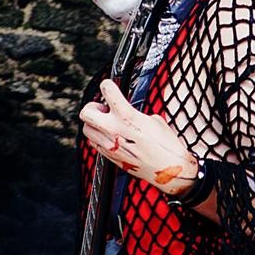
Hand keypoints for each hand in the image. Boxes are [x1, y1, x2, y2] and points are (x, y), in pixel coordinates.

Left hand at [79, 79, 197, 194]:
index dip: (107, 85)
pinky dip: (98, 137)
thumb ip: (136, 113)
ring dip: (94, 123)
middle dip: (92, 107)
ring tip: (107, 123)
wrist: (168, 170)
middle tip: (104, 108)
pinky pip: (93, 142)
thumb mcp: (154, 120)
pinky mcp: (109, 156)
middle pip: (86, 112)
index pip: (106, 90)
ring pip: (86, 128)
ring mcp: (110, 144)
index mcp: (127, 116)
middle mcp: (114, 129)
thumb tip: (128, 112)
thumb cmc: (166, 144)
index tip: (110, 86)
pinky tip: (110, 136)